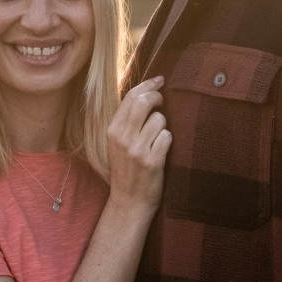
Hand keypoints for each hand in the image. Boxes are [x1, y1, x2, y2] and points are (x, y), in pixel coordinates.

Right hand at [105, 76, 169, 210]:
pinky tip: (161, 150)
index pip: (130, 97)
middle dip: (158, 97)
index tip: (160, 80)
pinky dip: (168, 141)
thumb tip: (145, 93)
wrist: (129, 202)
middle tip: (163, 102)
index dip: (147, 85)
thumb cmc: (127, 169)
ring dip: (163, 126)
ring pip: (160, 120)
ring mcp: (137, 150)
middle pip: (144, 102)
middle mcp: (123, 138)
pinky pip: (168, 137)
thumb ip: (128, 121)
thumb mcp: (118, 143)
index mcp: (112, 131)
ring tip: (157, 138)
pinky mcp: (152, 161)